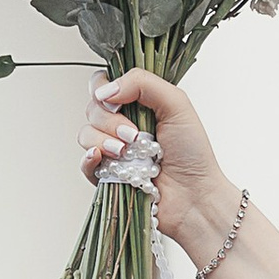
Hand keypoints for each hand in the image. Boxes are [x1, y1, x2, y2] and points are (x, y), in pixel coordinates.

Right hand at [80, 69, 236, 262]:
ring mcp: (113, 150)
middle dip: (110, 120)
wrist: (194, 196)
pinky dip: (89, 159)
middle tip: (134, 135)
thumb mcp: (176, 104)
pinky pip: (84, 163)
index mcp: (137, 105)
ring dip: (105, 141)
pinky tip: (103, 158)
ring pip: (86, 134)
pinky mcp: (107, 175)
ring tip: (128, 153)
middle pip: (92, 108)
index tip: (120, 102)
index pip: (104, 85)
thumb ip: (142, 83)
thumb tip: (105, 90)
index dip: (105, 89)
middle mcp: (122, 125)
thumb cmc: (193, 153)